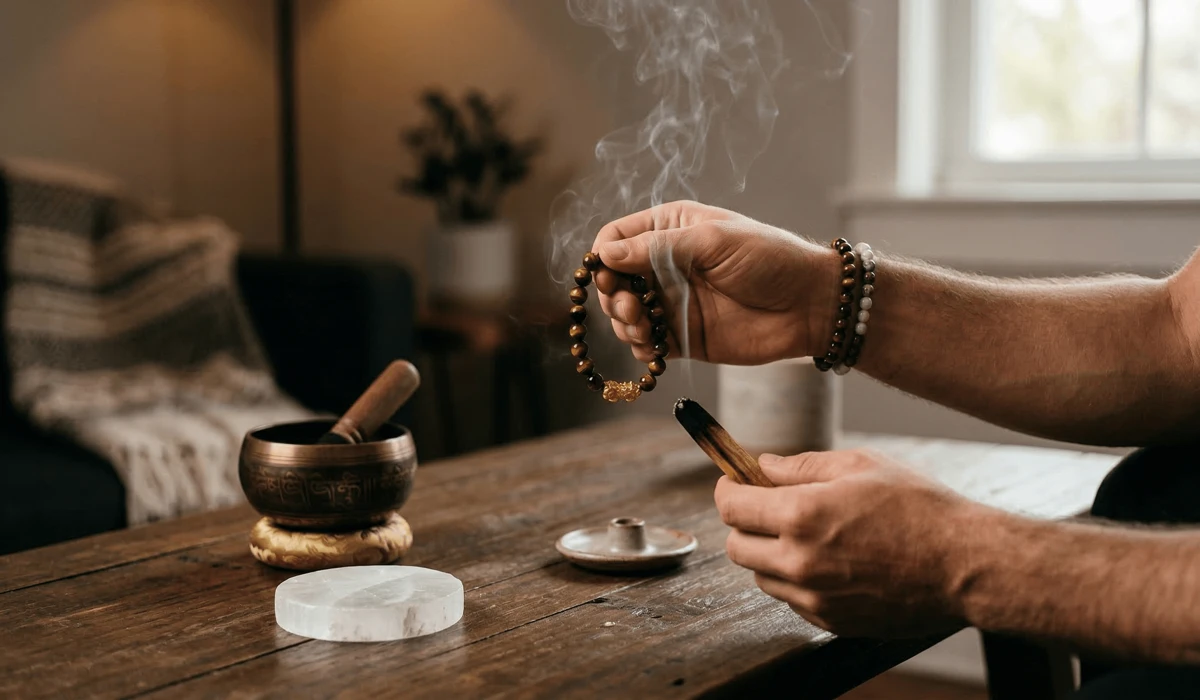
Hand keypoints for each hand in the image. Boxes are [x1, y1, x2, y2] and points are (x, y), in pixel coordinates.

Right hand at [590, 200, 838, 364]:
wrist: (810, 305)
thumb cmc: (770, 260)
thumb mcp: (713, 242)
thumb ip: (658, 248)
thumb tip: (605, 254)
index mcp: (671, 229)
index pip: (617, 238)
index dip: (603, 258)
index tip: (604, 276)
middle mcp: (665, 265)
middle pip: (612, 280)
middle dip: (611, 295)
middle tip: (629, 308)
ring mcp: (673, 302)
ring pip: (624, 315)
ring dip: (623, 324)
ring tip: (642, 328)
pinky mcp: (682, 337)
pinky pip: (646, 345)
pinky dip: (640, 348)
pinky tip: (652, 347)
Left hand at [714, 449, 990, 637]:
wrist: (966, 566)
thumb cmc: (920, 509)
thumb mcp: (860, 466)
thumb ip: (801, 466)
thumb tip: (763, 465)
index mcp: (801, 515)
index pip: (730, 506)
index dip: (728, 489)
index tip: (735, 482)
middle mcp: (799, 561)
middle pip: (736, 546)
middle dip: (746, 523)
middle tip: (769, 507)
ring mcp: (814, 597)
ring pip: (762, 575)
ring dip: (771, 553)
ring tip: (809, 534)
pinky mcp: (831, 621)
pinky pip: (791, 599)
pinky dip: (797, 580)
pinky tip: (830, 561)